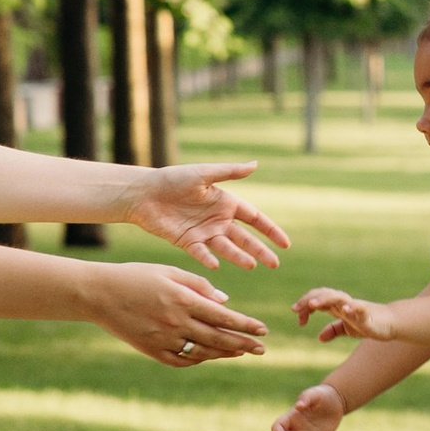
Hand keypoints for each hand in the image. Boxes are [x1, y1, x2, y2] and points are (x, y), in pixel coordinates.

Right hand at [92, 265, 264, 364]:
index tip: (263, 330)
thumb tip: (226, 302)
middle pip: (218, 338)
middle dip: (243, 344)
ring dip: (225, 353)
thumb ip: (199, 286)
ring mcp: (164, 339)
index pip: (223, 316)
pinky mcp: (152, 351)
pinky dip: (198, 359)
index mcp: (183, 300)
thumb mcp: (170, 272)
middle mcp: (176, 322)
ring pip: (202, 351)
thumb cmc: (136, 276)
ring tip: (241, 352)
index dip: (246, 325)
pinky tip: (210, 355)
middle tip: (262, 349)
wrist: (99, 294)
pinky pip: (182, 360)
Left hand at [126, 161, 290, 270]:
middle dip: (260, 250)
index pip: (254, 219)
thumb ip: (230, 172)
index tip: (285, 244)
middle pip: (244, 238)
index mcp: (226, 203)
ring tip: (251, 266)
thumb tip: (256, 164)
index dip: (270, 231)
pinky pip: (201, 253)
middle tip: (274, 264)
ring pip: (226, 248)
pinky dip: (208, 259)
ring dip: (238, 256)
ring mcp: (203, 232)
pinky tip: (216, 265)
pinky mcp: (187, 242)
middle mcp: (218, 220)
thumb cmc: (173, 179)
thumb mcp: (204, 173)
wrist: (144, 192)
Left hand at [294, 286, 397, 343]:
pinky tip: (343, 310)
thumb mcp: (347, 329)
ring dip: (324, 299)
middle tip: (296, 309)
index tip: (297, 317)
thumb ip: (334, 330)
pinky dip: (351, 307)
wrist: (389, 323)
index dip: (305, 305)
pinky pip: (358, 307)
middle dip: (309, 300)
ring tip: (313, 305)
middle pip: (324, 294)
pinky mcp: (367, 313)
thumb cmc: (367, 323)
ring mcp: (355, 307)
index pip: (317, 299)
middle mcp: (343, 303)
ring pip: (337, 297)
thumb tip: (320, 338)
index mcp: (337, 306)